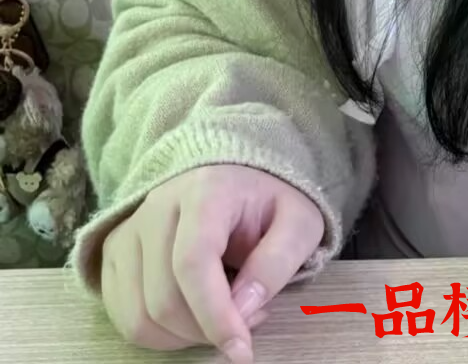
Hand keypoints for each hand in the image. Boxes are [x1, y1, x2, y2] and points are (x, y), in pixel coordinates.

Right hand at [100, 164, 323, 360]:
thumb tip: (242, 312)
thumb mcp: (298, 223)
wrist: (236, 175)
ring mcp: (129, 230)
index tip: (241, 350)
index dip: (214, 315)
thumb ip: (277, 263)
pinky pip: (123, 316)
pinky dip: (159, 335)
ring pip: (138, 316)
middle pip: (163, 298)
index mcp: (205, 189)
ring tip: (222, 316)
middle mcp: (156, 206)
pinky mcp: (115, 252)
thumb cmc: (270, 202)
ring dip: (182, 338)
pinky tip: (193, 316)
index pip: (193, 262)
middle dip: (205, 331)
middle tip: (246, 322)